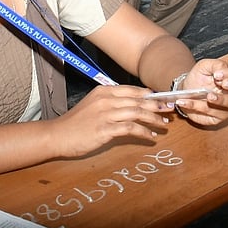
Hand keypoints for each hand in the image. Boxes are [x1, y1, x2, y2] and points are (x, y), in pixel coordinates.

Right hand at [51, 85, 170, 157]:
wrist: (58, 135)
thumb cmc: (76, 123)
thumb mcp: (93, 105)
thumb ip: (111, 103)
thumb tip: (133, 106)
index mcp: (104, 91)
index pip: (133, 90)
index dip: (150, 95)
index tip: (162, 100)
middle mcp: (106, 99)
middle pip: (138, 101)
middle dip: (157, 106)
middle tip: (170, 110)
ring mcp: (105, 114)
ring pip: (137, 113)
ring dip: (153, 119)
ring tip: (164, 125)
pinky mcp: (104, 129)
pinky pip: (130, 129)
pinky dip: (143, 132)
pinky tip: (150, 137)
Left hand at [171, 59, 227, 125]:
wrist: (185, 91)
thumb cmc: (198, 77)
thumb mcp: (204, 66)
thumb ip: (215, 65)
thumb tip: (223, 69)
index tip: (217, 74)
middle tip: (224, 84)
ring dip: (220, 99)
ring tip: (208, 96)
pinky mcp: (219, 116)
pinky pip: (212, 113)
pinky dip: (198, 107)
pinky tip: (187, 102)